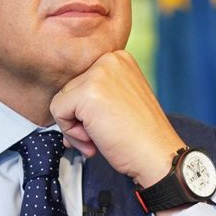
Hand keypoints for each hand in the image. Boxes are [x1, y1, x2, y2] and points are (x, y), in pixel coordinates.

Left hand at [49, 50, 183, 186]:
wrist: (158, 155)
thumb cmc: (141, 136)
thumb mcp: (120, 102)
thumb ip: (94, 98)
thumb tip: (63, 111)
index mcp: (118, 59)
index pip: (81, 82)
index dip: (87, 110)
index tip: (107, 125)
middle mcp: (109, 60)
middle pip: (69, 90)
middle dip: (79, 119)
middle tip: (101, 137)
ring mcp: (99, 74)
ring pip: (61, 101)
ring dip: (74, 128)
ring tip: (98, 139)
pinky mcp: (88, 93)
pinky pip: (58, 111)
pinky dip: (70, 132)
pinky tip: (94, 140)